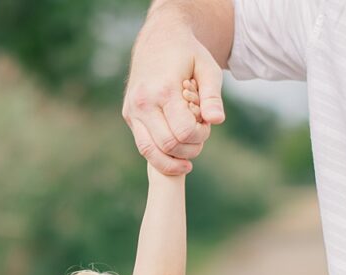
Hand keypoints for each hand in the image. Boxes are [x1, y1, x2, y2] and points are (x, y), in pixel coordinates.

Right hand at [123, 18, 224, 175]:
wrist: (158, 40)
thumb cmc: (187, 54)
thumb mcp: (207, 68)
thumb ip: (212, 96)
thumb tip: (216, 122)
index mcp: (163, 90)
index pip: (183, 131)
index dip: (200, 136)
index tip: (208, 126)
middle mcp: (143, 103)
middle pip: (167, 145)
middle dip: (189, 149)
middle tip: (200, 139)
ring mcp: (132, 111)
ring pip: (149, 151)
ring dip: (171, 161)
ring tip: (187, 162)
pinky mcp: (129, 116)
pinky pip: (143, 145)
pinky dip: (159, 155)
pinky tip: (175, 155)